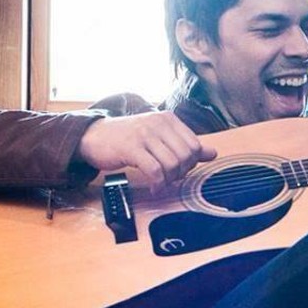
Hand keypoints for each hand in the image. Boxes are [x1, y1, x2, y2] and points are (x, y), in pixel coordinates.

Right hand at [77, 112, 216, 191]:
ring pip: (172, 163)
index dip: (191, 164)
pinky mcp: (131, 148)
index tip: (179, 171)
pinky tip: (154, 188)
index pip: (195, 145)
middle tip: (170, 180)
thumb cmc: (128, 139)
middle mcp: (158, 123)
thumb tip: (213, 153)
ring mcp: (145, 134)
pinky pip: (155, 170)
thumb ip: (185, 144)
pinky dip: (158, 184)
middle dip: (181, 173)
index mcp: (168, 119)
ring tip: (160, 184)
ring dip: (169, 180)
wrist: (94, 137)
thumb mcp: (159, 138)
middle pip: (186, 155)